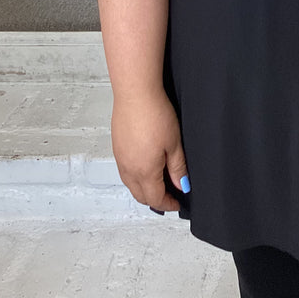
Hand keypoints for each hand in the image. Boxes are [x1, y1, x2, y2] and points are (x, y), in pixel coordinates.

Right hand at [110, 91, 188, 211]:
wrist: (135, 93)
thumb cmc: (155, 115)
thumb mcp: (174, 143)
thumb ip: (177, 167)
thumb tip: (181, 185)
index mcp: (144, 172)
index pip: (155, 198)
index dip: (167, 204)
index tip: (177, 203)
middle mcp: (129, 169)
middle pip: (140, 195)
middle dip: (155, 199)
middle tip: (169, 196)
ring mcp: (120, 158)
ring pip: (130, 184)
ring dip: (143, 188)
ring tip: (158, 183)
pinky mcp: (117, 147)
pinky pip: (124, 171)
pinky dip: (135, 176)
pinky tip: (144, 166)